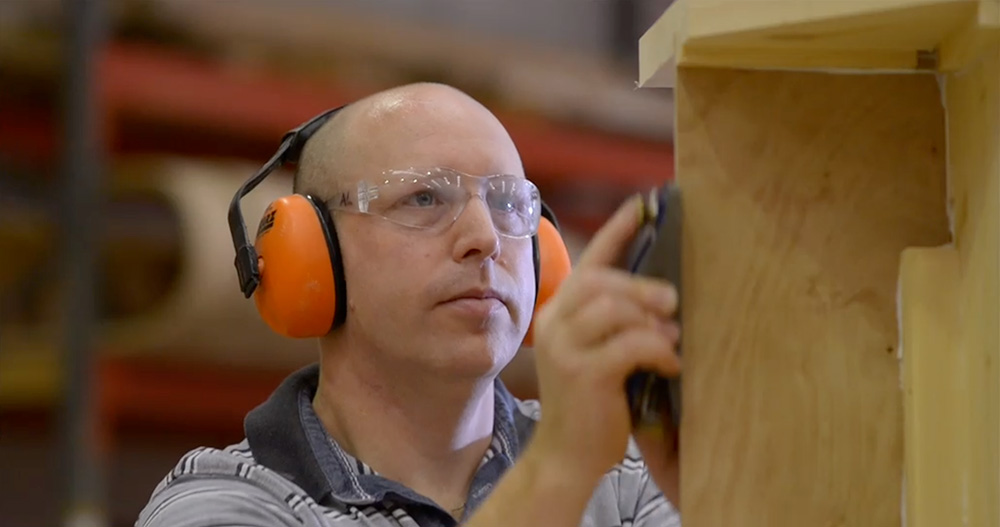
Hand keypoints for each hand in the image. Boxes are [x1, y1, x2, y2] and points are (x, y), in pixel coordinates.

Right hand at [529, 195, 681, 487]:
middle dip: (642, 286)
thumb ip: (617, 323)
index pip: (590, 261)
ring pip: (614, 308)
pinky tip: (670, 366)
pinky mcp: (582, 373)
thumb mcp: (598, 353)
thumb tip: (665, 296)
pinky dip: (657, 351)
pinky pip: (629, 345)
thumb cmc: (592, 403)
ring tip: (672, 339)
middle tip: (673, 301)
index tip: (645, 204)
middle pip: (601, 281)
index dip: (617, 230)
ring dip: (651, 319)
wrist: (566, 456)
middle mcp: (555, 324)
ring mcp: (564, 348)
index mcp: (559, 313)